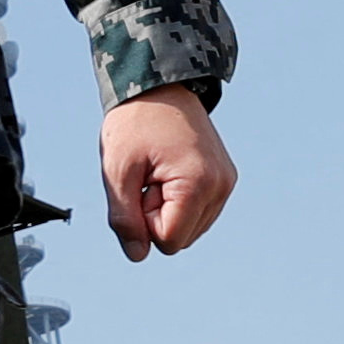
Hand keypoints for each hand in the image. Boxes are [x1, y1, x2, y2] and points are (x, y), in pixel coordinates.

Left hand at [101, 85, 234, 262]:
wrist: (160, 88)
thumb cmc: (134, 125)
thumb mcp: (116, 172)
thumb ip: (124, 218)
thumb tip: (137, 256)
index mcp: (197, 185)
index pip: (169, 241)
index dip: (143, 222)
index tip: (138, 187)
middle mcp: (221, 187)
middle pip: (180, 237)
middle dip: (155, 216)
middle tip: (146, 177)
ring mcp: (226, 184)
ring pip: (189, 228)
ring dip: (166, 209)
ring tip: (157, 172)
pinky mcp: (225, 180)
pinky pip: (197, 212)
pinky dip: (178, 201)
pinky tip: (168, 172)